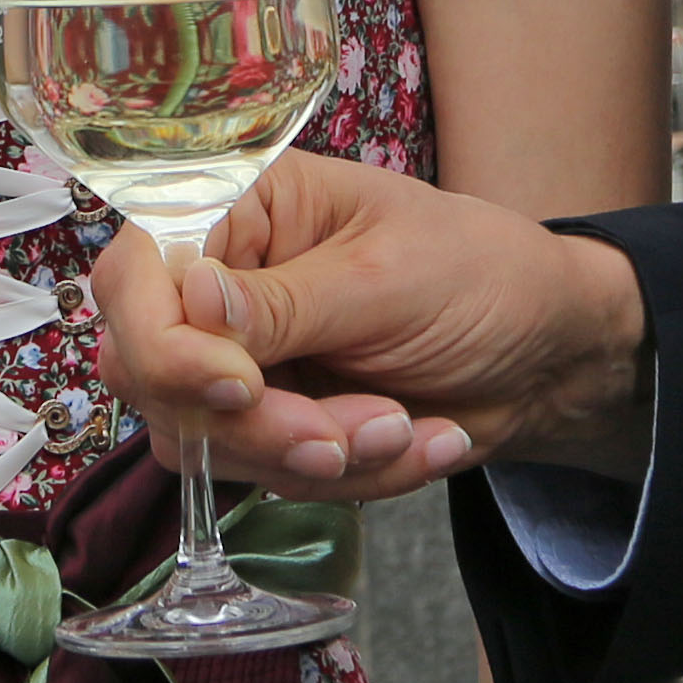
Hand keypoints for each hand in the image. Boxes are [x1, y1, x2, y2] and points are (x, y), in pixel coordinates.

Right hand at [89, 152, 650, 501]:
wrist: (546, 354)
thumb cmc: (478, 274)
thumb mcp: (388, 276)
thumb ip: (284, 301)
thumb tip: (190, 304)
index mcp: (239, 206)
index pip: (137, 274)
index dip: (164, 344)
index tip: (239, 387)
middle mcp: (220, 283)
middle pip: (152, 375)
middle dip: (254, 424)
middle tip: (342, 438)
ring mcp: (238, 361)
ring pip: (206, 443)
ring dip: (315, 455)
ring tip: (406, 427)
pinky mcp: (270, 425)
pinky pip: (267, 477)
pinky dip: (351, 477)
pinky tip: (421, 438)